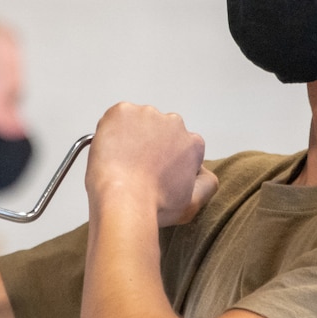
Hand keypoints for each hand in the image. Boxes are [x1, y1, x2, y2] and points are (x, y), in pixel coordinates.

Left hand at [87, 103, 216, 225]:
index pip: (180, 145)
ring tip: (120, 161)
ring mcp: (148, 114)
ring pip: (137, 122)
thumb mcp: (193, 203)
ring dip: (130, 136)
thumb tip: (202, 171)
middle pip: (159, 130)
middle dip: (149, 143)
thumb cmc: (155, 206)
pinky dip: (111, 130)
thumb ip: (206, 184)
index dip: (166, 158)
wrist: (124, 200)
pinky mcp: (123, 111)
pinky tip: (110, 151)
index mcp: (192, 144)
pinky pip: (116, 117)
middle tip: (134, 166)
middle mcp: (175, 123)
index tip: (153, 171)